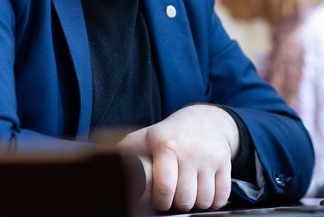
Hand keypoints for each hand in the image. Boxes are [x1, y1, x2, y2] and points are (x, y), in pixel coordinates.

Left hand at [118, 104, 238, 211]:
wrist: (204, 119)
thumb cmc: (168, 135)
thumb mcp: (143, 137)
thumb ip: (123, 152)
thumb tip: (98, 165)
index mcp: (166, 145)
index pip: (165, 187)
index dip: (161, 201)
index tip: (159, 198)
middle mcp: (191, 151)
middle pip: (185, 199)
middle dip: (178, 203)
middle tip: (173, 196)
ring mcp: (210, 157)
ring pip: (205, 200)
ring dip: (196, 202)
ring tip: (187, 193)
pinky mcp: (225, 162)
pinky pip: (222, 196)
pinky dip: (213, 201)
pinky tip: (203, 193)